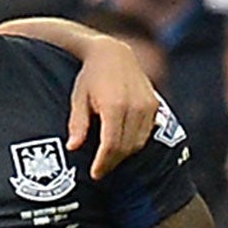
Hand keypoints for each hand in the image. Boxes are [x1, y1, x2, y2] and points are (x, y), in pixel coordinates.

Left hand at [65, 37, 157, 178]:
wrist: (113, 54)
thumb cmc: (90, 77)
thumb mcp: (78, 98)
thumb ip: (78, 124)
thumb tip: (72, 147)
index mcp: (114, 105)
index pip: (111, 145)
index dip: (103, 163)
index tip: (95, 174)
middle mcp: (135, 106)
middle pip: (125, 147)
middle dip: (112, 162)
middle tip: (99, 170)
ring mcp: (147, 106)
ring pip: (137, 143)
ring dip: (123, 155)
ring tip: (108, 159)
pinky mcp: (154, 105)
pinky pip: (146, 134)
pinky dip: (134, 143)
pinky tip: (121, 144)